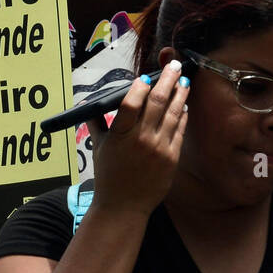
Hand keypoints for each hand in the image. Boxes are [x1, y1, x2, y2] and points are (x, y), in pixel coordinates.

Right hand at [91, 61, 190, 217]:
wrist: (123, 207)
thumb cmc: (108, 176)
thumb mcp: (99, 147)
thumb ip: (96, 122)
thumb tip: (89, 104)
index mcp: (119, 135)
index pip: (131, 102)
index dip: (140, 86)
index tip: (145, 76)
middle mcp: (140, 139)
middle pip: (157, 101)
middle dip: (167, 79)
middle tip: (174, 65)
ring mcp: (158, 148)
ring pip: (173, 113)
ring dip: (180, 93)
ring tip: (184, 79)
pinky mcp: (172, 157)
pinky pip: (180, 130)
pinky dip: (182, 115)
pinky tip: (184, 104)